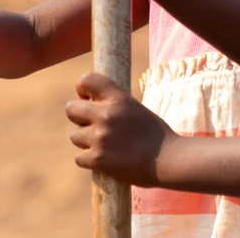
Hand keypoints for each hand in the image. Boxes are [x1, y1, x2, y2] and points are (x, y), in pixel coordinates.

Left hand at [65, 71, 177, 187]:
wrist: (168, 160)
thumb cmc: (154, 135)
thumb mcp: (135, 108)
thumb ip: (113, 104)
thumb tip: (89, 104)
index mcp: (118, 98)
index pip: (86, 80)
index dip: (82, 89)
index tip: (88, 99)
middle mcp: (106, 115)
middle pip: (70, 109)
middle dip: (78, 118)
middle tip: (92, 126)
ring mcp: (100, 137)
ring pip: (74, 136)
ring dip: (86, 142)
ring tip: (106, 146)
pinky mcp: (98, 159)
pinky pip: (79, 157)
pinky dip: (89, 160)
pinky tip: (105, 160)